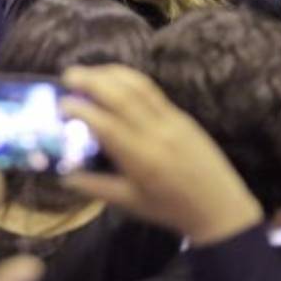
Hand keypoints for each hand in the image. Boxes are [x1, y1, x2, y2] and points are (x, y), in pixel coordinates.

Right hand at [60, 65, 260, 245]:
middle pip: (121, 97)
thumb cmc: (170, 209)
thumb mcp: (130, 203)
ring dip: (111, 74)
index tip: (62, 104)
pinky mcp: (182, 116)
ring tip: (89, 71)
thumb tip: (64, 177)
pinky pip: (153, 91)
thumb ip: (95, 187)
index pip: (107, 126)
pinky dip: (130, 80)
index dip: (82, 111)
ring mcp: (172, 121)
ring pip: (139, 87)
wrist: (218, 207)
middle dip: (92, 81)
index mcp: (141, 159)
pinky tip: (115, 78)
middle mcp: (156, 134)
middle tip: (69, 75)